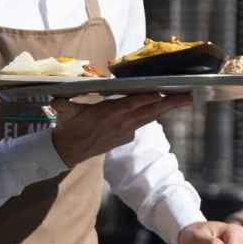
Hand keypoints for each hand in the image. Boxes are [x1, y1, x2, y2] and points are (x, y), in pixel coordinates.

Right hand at [50, 93, 189, 166]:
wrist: (70, 151)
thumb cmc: (69, 127)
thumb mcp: (65, 113)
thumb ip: (63, 105)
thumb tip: (53, 98)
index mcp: (108, 114)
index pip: (130, 105)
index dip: (146, 99)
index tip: (161, 92)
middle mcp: (121, 123)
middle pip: (149, 111)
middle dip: (169, 103)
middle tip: (189, 96)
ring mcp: (125, 131)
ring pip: (150, 117)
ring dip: (167, 108)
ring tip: (185, 99)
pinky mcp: (126, 137)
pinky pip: (142, 123)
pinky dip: (153, 114)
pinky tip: (163, 106)